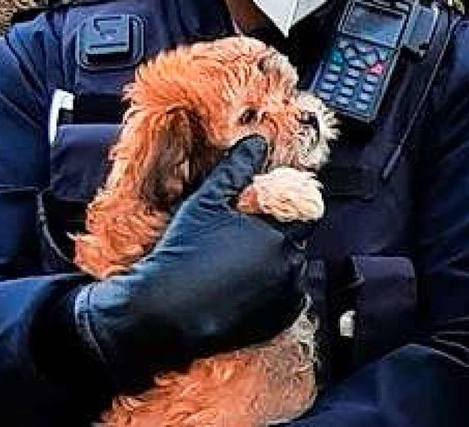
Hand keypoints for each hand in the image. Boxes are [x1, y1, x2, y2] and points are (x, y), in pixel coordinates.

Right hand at [74, 135, 314, 389]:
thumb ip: (236, 169)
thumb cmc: (183, 253)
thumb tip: (257, 142)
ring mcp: (285, 300)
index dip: (282, 209)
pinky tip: (237, 290)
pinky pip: (281, 303)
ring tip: (234, 268)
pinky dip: (268, 295)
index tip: (262, 213)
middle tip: (238, 242)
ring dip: (272, 268)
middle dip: (274, 239)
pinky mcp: (276, 325)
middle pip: (294, 244)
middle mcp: (291, 268)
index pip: (303, 213)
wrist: (165, 311)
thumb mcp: (206, 202)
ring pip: (289, 274)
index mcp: (281, 235)